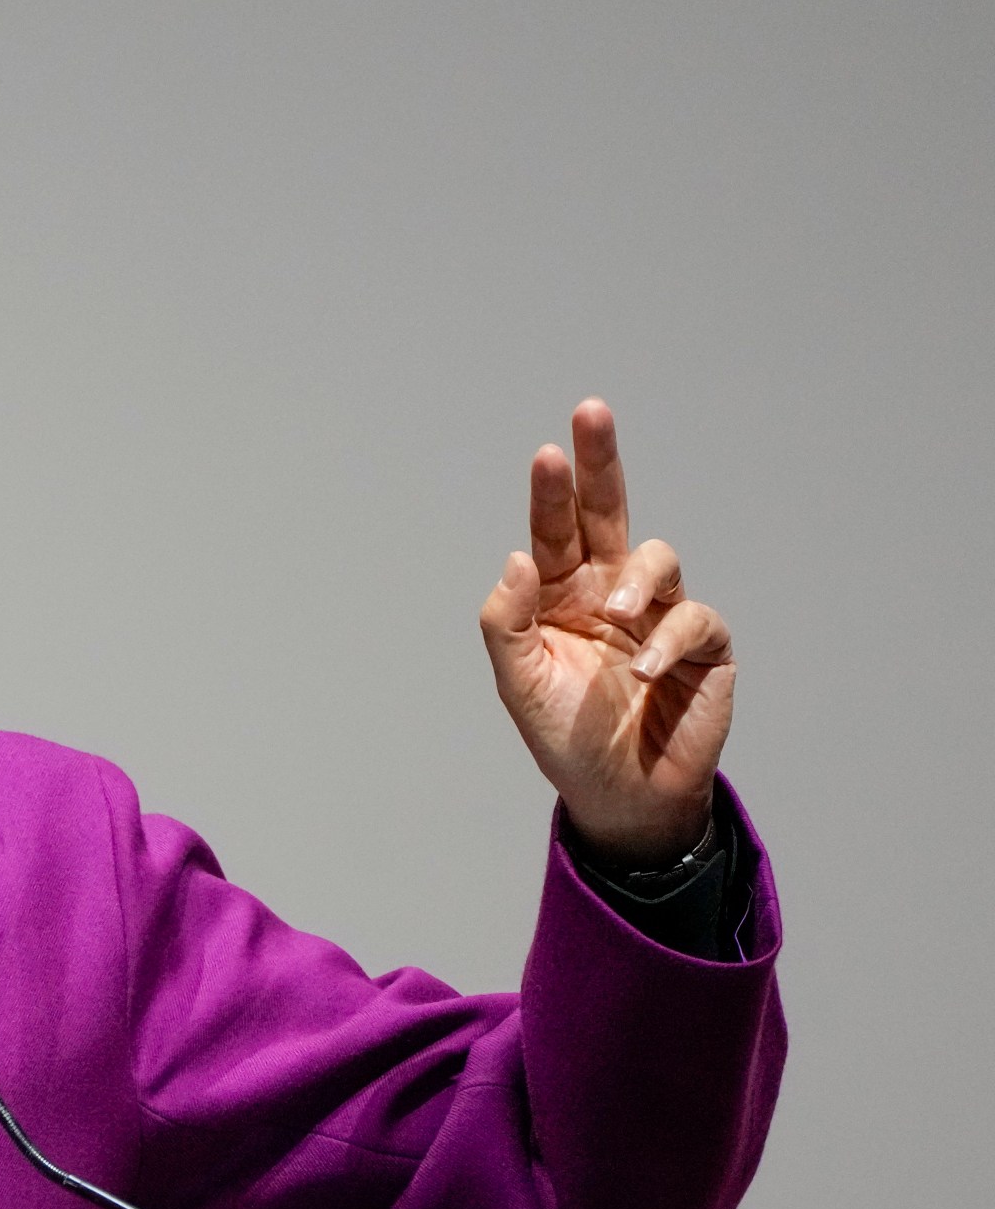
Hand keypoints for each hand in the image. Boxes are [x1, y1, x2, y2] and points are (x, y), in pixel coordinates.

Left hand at [478, 399, 734, 866]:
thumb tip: (517, 556)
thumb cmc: (566, 736)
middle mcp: (611, 592)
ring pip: (658, 559)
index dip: (554, 492)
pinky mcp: (703, 647)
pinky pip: (693, 621)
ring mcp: (659, 615)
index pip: (556, 530)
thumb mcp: (518, 682)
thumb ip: (506, 621)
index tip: (548, 453)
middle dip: (601, 462)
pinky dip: (667, 639)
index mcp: (561, 593)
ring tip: (613, 615)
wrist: (618, 796)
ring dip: (635, 579)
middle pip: (610, 512)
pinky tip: (645, 670)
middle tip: (591, 412)